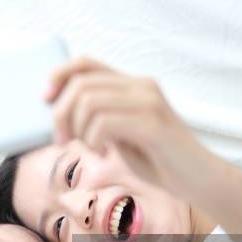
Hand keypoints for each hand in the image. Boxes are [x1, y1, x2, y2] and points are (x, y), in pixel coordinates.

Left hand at [46, 57, 223, 202]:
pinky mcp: (153, 124)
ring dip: (78, 130)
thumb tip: (59, 116)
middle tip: (61, 140)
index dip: (59, 75)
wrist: (196, 179)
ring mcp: (149, 102)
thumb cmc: (156, 159)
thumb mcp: (119, 135)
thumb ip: (97, 120)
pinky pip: (104, 123)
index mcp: (132, 84)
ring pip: (89, 102)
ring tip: (89, 149)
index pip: (86, 63)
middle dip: (60, 114)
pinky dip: (94, 140)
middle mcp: (141, 86)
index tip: (44, 99)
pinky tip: (104, 154)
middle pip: (81, 84)